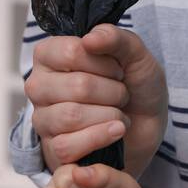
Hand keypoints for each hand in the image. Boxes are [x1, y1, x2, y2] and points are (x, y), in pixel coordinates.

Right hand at [26, 25, 166, 178]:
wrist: (148, 126)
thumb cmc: (135, 85)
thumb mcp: (135, 55)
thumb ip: (115, 38)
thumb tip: (90, 39)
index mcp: (50, 55)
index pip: (71, 52)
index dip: (105, 63)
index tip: (117, 70)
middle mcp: (39, 85)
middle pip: (77, 86)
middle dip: (113, 92)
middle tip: (122, 94)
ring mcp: (43, 118)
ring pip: (71, 116)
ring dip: (110, 114)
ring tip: (119, 113)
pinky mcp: (53, 149)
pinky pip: (67, 146)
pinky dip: (100, 138)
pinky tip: (116, 131)